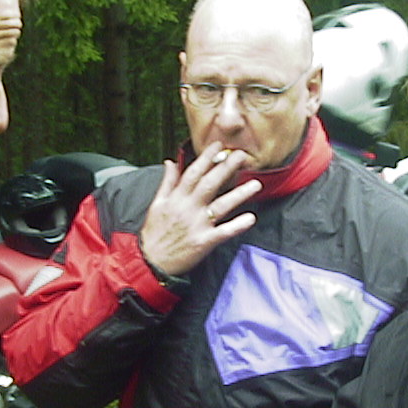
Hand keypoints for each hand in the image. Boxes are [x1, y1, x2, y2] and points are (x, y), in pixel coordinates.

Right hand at [139, 142, 260, 276]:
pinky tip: (250, 218)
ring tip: (256, 184)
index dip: (207, 158)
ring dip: (239, 194)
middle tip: (242, 156)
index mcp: (176, 198)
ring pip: (221, 205)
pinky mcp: (204, 242)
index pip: (193, 172)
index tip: (219, 146)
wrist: (150, 262)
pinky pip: (223, 232)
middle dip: (226, 168)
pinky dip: (237, 225)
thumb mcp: (157, 204)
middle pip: (210, 184)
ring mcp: (197, 225)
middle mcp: (188, 208)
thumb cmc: (154, 233)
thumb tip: (170, 162)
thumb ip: (167, 182)